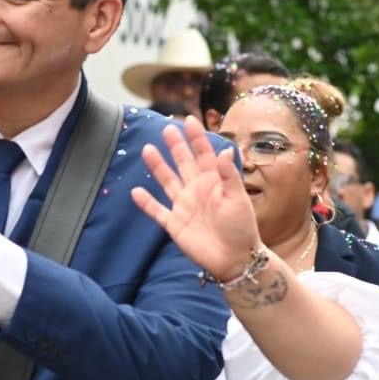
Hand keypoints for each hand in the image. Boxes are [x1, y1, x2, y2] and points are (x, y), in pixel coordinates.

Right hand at [131, 118, 260, 280]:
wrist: (234, 259)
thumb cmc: (242, 229)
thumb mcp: (238, 199)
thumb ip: (229, 176)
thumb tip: (225, 150)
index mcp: (214, 182)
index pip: (204, 154)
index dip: (196, 138)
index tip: (189, 120)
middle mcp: (197, 190)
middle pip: (183, 163)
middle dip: (176, 146)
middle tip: (167, 129)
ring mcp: (184, 206)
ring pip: (168, 182)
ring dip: (158, 167)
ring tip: (148, 150)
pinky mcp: (175, 224)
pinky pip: (157, 211)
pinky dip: (147, 203)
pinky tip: (136, 192)